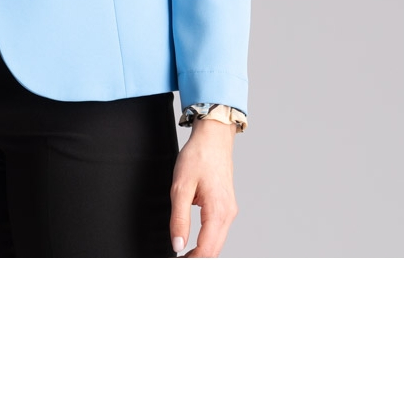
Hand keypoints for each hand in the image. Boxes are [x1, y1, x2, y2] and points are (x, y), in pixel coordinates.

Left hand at [169, 118, 238, 256]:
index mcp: (217, 211)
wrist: (213, 137)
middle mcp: (228, 214)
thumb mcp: (180, 187)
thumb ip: (179, 219)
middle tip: (177, 266)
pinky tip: (193, 245)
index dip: (191, 263)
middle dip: (196, 262)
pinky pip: (218, 233)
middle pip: (214, 252)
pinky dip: (206, 243)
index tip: (176, 267)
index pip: (206, 251)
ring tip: (182, 259)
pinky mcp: (226, 207)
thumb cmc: (198, 156)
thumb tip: (178, 245)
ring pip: (217, 244)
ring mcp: (229, 211)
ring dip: (201, 254)